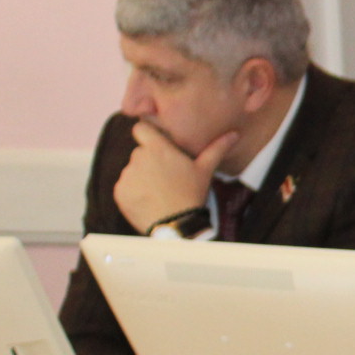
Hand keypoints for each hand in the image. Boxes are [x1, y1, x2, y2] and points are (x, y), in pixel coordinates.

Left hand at [115, 120, 236, 232]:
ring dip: (142, 178)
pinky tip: (149, 201)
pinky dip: (133, 193)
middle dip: (150, 162)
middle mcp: (138, 158)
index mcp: (158, 149)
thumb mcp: (205, 170)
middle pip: (140, 153)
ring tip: (159, 192)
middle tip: (166, 177)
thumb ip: (217, 149)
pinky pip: (125, 187)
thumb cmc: (192, 194)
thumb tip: (234, 134)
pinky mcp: (119, 192)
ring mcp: (127, 175)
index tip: (155, 144)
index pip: (140, 128)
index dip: (147, 134)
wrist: (176, 226)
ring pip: (132, 171)